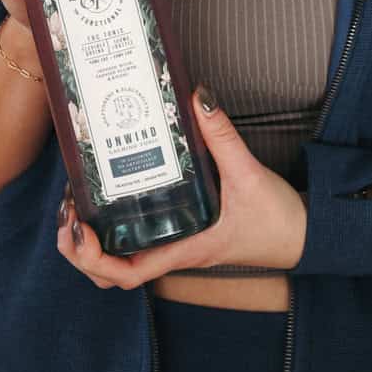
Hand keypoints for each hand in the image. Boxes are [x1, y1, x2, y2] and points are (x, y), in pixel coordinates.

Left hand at [56, 90, 308, 289]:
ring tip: (77, 206)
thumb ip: (222, 135)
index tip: (79, 228)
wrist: (303, 235)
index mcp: (184, 248)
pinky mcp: (182, 234)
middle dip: (79, 252)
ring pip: (120, 262)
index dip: (93, 258)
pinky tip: (109, 198)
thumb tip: (197, 96)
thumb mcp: (249, 172)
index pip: (126, 274)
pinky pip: (139, 243)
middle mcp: (173, 252)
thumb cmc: (276, 217)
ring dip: (91, 245)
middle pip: (111, 275)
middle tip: (67, 212)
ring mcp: (175, 246)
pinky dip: (114, 231)